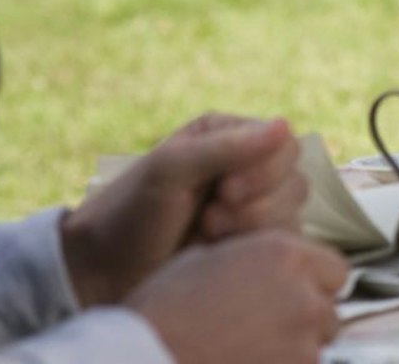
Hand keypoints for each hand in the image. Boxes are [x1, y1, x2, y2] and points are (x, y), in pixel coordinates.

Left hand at [62, 114, 306, 307]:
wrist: (103, 273)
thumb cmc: (129, 214)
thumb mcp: (170, 171)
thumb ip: (226, 148)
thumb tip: (284, 125)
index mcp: (229, 136)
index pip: (285, 144)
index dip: (266, 170)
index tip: (225, 191)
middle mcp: (246, 168)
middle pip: (295, 181)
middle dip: (257, 205)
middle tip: (210, 219)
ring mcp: (251, 210)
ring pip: (293, 215)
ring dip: (253, 228)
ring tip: (208, 235)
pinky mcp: (249, 247)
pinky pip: (283, 246)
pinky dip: (256, 250)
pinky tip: (220, 253)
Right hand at [126, 230, 345, 363]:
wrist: (143, 359)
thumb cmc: (162, 310)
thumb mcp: (202, 258)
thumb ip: (248, 257)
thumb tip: (261, 265)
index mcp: (283, 254)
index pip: (334, 269)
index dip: (315, 283)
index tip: (294, 295)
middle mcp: (302, 294)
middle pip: (329, 310)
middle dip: (307, 320)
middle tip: (268, 331)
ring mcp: (301, 342)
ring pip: (318, 347)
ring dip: (295, 350)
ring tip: (250, 351)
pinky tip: (246, 363)